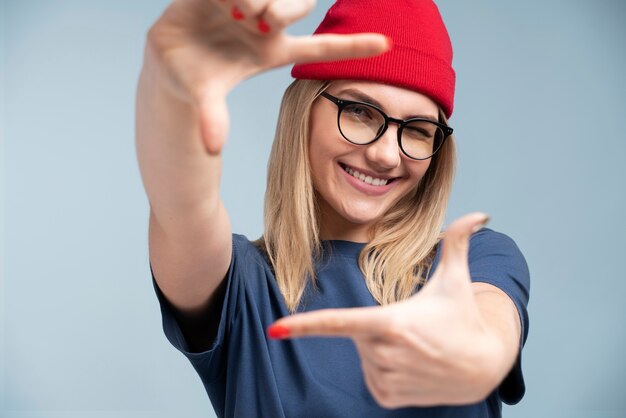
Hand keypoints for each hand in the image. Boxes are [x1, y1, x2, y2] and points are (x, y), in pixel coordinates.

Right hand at [145, 0, 388, 153]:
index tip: (387, 45)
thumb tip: (211, 148)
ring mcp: (249, 3)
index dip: (353, 46)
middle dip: (282, 10)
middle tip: (256, 20)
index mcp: (272, 52)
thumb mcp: (204, 98)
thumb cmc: (195, 80)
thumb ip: (211, 117)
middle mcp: (267, 25)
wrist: (167, 57)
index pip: (320, 48)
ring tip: (233, 11)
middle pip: (298, 6)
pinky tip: (220, 3)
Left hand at [267, 212, 507, 407]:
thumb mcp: (458, 279)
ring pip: (364, 356)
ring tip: (417, 347)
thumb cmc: (464, 317)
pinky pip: (371, 377)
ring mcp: (385, 379)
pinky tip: (413, 365)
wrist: (485, 366)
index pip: (338, 323)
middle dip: (378, 326)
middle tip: (413, 327)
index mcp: (390, 323)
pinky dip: (385, 369)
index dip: (304, 325)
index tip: (275, 330)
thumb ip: (458, 242)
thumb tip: (480, 213)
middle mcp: (383, 354)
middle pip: (357, 334)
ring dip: (382, 349)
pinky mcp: (386, 397)